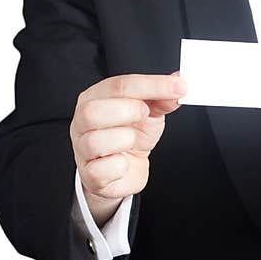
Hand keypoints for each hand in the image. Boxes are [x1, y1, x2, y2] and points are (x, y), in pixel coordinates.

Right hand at [70, 71, 187, 224]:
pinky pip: (100, 170)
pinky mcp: (89, 175)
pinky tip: (124, 162)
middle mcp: (82, 122)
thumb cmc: (131, 137)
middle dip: (128, 110)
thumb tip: (178, 84)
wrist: (125, 169)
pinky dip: (119, 167)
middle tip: (146, 114)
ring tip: (133, 140)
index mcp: (95, 98)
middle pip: (93, 111)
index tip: (178, 87)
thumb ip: (161, 99)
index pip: (118, 85)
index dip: (151, 85)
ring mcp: (82, 149)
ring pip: (95, 141)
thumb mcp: (149, 113)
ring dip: (125, 139)